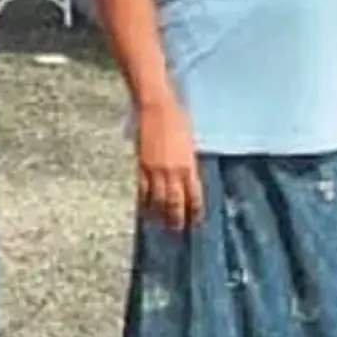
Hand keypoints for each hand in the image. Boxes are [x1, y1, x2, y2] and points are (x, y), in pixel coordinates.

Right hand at [134, 99, 203, 231]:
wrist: (156, 107)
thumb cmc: (178, 121)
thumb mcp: (189, 144)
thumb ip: (188, 163)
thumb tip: (188, 179)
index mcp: (189, 165)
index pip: (194, 195)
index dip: (195, 210)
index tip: (196, 221)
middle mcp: (173, 171)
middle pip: (175, 202)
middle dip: (177, 218)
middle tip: (177, 229)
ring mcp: (155, 170)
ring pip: (158, 200)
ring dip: (160, 214)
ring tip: (161, 224)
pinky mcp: (140, 165)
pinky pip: (142, 189)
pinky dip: (144, 201)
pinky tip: (145, 209)